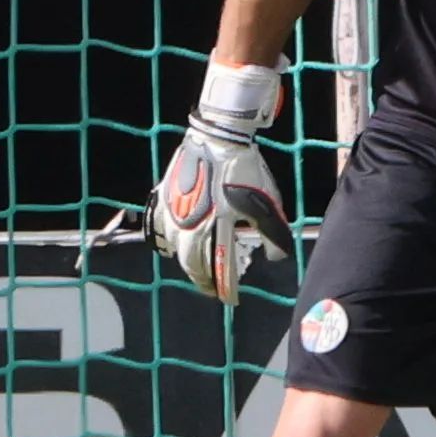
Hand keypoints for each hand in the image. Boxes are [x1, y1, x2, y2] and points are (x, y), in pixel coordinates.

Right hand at [153, 97, 289, 304]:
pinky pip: (159, 229)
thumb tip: (276, 257)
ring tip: (195, 271)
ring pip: (174, 249)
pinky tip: (172, 247)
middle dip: (203, 279)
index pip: (220, 265)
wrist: (217, 137)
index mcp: (219, 223)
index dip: (226, 286)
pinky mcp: (164, 200)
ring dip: (186, 264)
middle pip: (192, 262)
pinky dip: (166, 243)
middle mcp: (193, 221)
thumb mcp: (266, 200)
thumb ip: (272, 231)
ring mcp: (174, 211)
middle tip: (212, 288)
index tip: (231, 299)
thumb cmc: (245, 168)